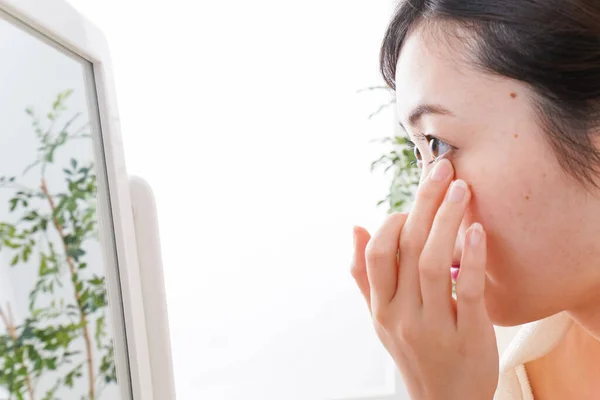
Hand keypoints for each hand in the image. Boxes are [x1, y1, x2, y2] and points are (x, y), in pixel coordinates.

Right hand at [351, 159, 497, 399]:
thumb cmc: (415, 351)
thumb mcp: (381, 318)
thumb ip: (366, 275)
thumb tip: (355, 227)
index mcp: (381, 307)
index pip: (378, 252)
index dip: (394, 220)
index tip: (416, 203)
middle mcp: (401, 314)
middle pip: (406, 247)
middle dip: (424, 202)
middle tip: (442, 169)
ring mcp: (432, 326)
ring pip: (431, 262)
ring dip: (445, 220)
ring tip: (461, 187)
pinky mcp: (468, 336)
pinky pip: (466, 290)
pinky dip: (470, 257)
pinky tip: (476, 230)